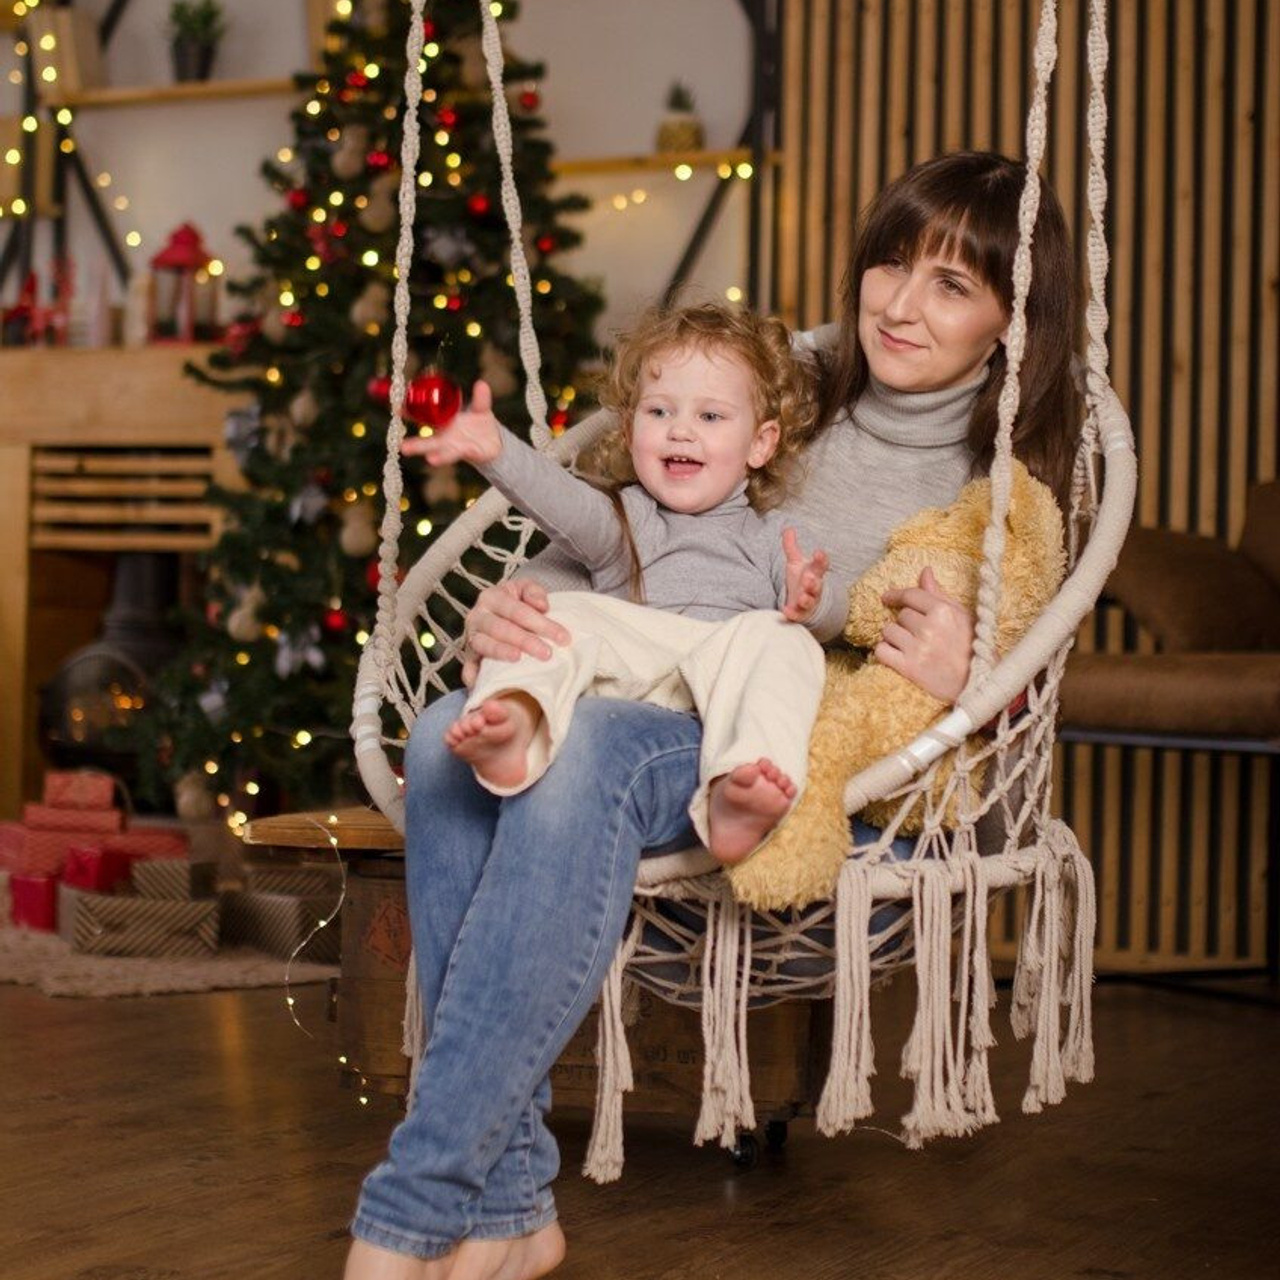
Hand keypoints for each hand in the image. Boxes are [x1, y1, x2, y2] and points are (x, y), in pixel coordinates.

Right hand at [400, 379, 501, 466]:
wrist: (495, 442)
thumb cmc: (480, 423)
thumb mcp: (481, 408)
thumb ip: (480, 398)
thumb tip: (481, 383)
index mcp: (443, 421)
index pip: (423, 417)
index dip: (410, 412)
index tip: (397, 408)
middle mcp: (445, 436)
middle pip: (428, 442)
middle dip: (415, 445)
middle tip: (402, 446)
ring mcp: (455, 446)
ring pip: (444, 452)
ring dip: (437, 456)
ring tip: (429, 459)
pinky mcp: (468, 453)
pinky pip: (463, 452)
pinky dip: (461, 452)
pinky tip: (459, 452)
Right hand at [460, 578, 571, 686]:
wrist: (495, 615)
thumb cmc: (515, 603)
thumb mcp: (525, 589)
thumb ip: (534, 592)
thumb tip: (542, 606)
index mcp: (491, 597)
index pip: (517, 610)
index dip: (540, 623)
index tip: (563, 638)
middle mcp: (477, 616)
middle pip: (501, 628)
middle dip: (525, 640)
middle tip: (547, 654)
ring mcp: (470, 637)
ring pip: (484, 645)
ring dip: (502, 653)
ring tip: (519, 660)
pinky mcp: (468, 657)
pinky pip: (469, 667)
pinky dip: (475, 676)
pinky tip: (486, 683)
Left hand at [781, 527, 829, 622]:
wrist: (805, 603)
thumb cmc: (802, 580)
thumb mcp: (796, 563)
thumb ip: (791, 547)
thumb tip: (788, 528)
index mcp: (814, 573)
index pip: (821, 565)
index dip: (821, 559)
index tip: (819, 552)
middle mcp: (814, 588)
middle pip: (817, 585)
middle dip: (813, 582)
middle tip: (809, 578)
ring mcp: (808, 601)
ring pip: (809, 600)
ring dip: (806, 598)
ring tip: (801, 597)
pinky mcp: (800, 614)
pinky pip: (798, 615)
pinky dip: (793, 613)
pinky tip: (786, 611)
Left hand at [876, 566, 973, 702]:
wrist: (978, 684)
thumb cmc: (972, 648)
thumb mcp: (962, 616)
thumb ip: (939, 594)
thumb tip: (925, 571)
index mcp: (943, 612)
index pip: (911, 595)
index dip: (896, 595)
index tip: (887, 597)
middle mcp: (929, 628)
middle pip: (900, 615)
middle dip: (906, 623)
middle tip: (920, 636)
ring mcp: (918, 648)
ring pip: (888, 631)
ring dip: (894, 637)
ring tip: (910, 646)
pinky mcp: (909, 668)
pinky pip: (882, 651)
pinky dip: (885, 652)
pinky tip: (897, 656)